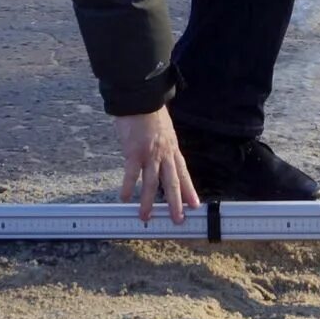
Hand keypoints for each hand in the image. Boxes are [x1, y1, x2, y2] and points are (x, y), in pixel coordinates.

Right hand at [116, 107, 200, 224]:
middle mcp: (164, 154)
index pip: (183, 173)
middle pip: (172, 182)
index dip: (189, 190)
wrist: (141, 98)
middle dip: (176, 203)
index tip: (195, 205)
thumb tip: (160, 157)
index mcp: (172, 149)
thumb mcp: (164, 130)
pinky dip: (128, 187)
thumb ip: (163, 145)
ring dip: (149, 202)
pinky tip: (125, 198)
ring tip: (146, 217)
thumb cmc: (149, 112)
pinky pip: (131, 173)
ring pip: (152, 183)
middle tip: (178, 220)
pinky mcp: (134, 152)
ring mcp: (150, 154)